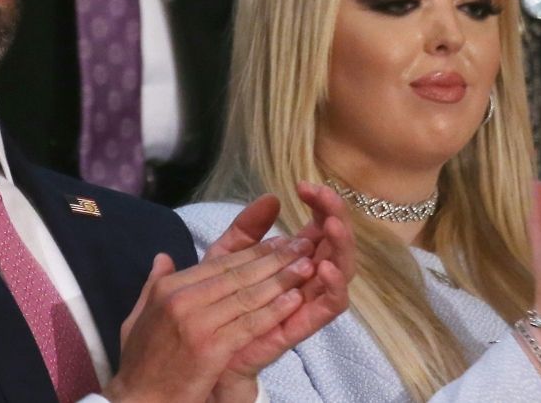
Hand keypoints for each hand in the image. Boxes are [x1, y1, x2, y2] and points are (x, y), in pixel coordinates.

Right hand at [105, 238, 315, 402]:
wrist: (138, 401)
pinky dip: (274, 311)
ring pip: (247, 295)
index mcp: (167, 287)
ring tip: (305, 267)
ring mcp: (195, 322)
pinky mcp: (210, 347)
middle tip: (301, 246)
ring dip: (281, 280)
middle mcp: (180, 298)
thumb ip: (154, 283)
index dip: (252, 252)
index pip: (218, 263)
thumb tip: (163, 257)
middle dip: (273, 258)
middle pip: (236, 274)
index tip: (277, 242)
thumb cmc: (141, 363)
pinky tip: (294, 301)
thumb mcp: (139, 315)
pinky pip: (249, 324)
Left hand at [214, 184, 354, 390]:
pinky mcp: (299, 327)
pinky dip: (332, 286)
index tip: (306, 186)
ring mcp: (305, 303)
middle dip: (336, 219)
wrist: (199, 354)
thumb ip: (246, 230)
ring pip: (340, 273)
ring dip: (341, 248)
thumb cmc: (215, 305)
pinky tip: (322, 266)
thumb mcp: (226, 258)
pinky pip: (327, 308)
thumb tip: (271, 197)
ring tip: (332, 226)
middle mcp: (305, 280)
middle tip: (327, 199)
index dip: (320, 205)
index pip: (318, 227)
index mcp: (292, 262)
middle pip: (335, 246)